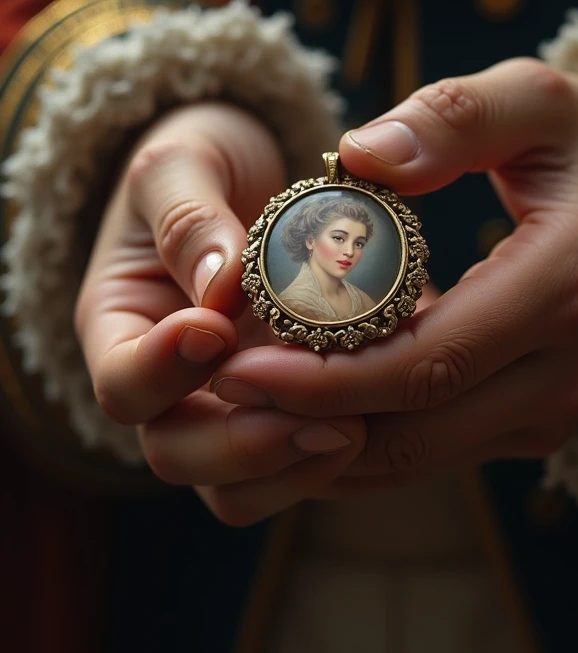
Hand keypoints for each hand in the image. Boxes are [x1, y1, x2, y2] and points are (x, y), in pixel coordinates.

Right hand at [75, 101, 365, 521]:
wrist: (242, 172)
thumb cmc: (197, 164)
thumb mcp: (178, 164)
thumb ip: (188, 214)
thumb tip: (219, 279)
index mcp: (123, 328)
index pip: (122, 384)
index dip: (162, 371)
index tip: (216, 328)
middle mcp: (169, 384)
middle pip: (178, 455)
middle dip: (244, 446)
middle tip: (312, 415)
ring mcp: (227, 406)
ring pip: (239, 488)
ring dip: (294, 469)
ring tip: (354, 428)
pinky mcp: (285, 410)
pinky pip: (299, 466)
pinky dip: (334, 457)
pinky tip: (380, 416)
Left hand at [210, 58, 577, 496]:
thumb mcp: (542, 104)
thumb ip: (453, 120)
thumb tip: (360, 155)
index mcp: (563, 290)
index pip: (422, 363)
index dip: (322, 379)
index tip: (236, 366)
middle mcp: (569, 370)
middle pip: (416, 430)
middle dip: (309, 423)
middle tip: (223, 393)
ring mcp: (562, 406)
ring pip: (427, 455)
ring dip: (333, 443)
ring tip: (250, 407)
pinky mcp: (546, 416)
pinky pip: (447, 450)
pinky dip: (374, 443)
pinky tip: (313, 418)